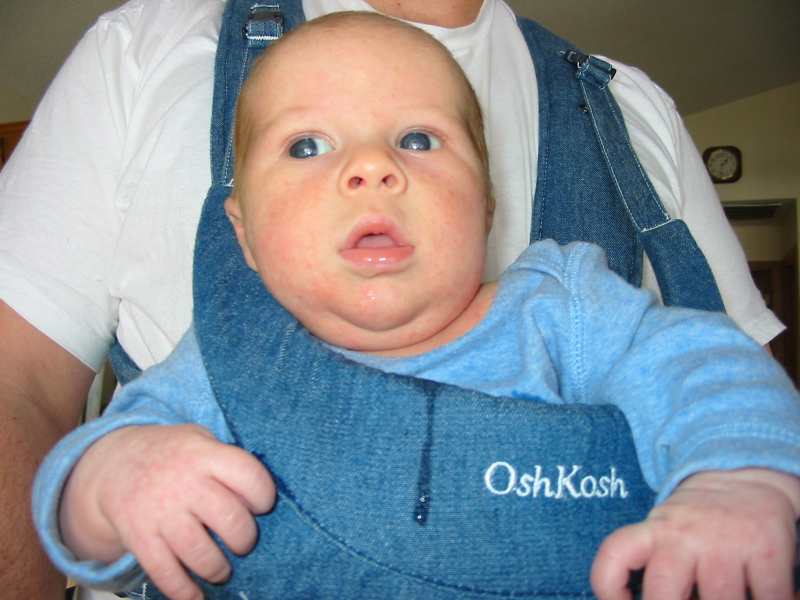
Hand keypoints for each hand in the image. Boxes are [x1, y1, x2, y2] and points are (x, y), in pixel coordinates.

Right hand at [59, 424, 275, 599]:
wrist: (115, 464)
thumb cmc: (174, 455)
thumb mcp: (201, 441)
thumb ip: (227, 462)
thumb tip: (257, 498)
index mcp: (204, 454)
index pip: (248, 475)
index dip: (263, 495)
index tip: (261, 506)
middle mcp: (184, 483)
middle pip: (229, 519)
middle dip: (244, 539)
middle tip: (241, 543)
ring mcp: (160, 511)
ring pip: (199, 552)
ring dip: (217, 569)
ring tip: (221, 570)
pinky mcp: (139, 537)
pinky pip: (165, 572)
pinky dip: (184, 591)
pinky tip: (195, 596)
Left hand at [590, 469, 799, 599]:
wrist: (744, 477)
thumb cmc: (698, 524)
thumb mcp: (667, 533)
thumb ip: (657, 568)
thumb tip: (653, 599)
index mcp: (654, 531)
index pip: (614, 556)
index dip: (609, 588)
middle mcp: (684, 535)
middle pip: (663, 595)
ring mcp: (725, 542)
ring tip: (722, 596)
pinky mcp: (765, 548)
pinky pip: (768, 599)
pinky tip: (761, 595)